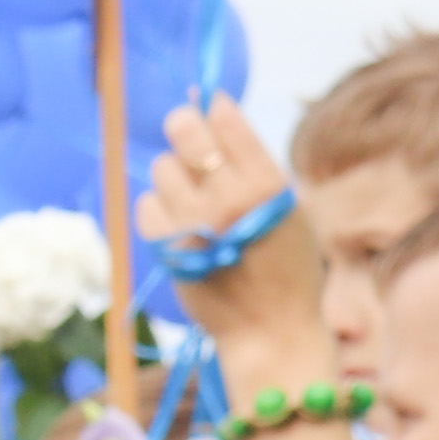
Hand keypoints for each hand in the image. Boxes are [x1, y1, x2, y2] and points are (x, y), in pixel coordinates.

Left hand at [138, 99, 296, 298]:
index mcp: (267, 185)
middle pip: (185, 131)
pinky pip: (147, 203)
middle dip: (184, 125)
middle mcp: (228, 198)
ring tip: (193, 198)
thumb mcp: (291, 210)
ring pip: (162, 166)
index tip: (212, 110)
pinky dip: (159, 207)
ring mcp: (194, 223)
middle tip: (188, 134)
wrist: (271, 331)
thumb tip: (217, 112)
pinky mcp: (167, 248)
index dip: (215, 107)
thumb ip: (258, 166)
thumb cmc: (288, 269)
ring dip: (174, 175)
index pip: (227, 120)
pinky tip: (180, 222)